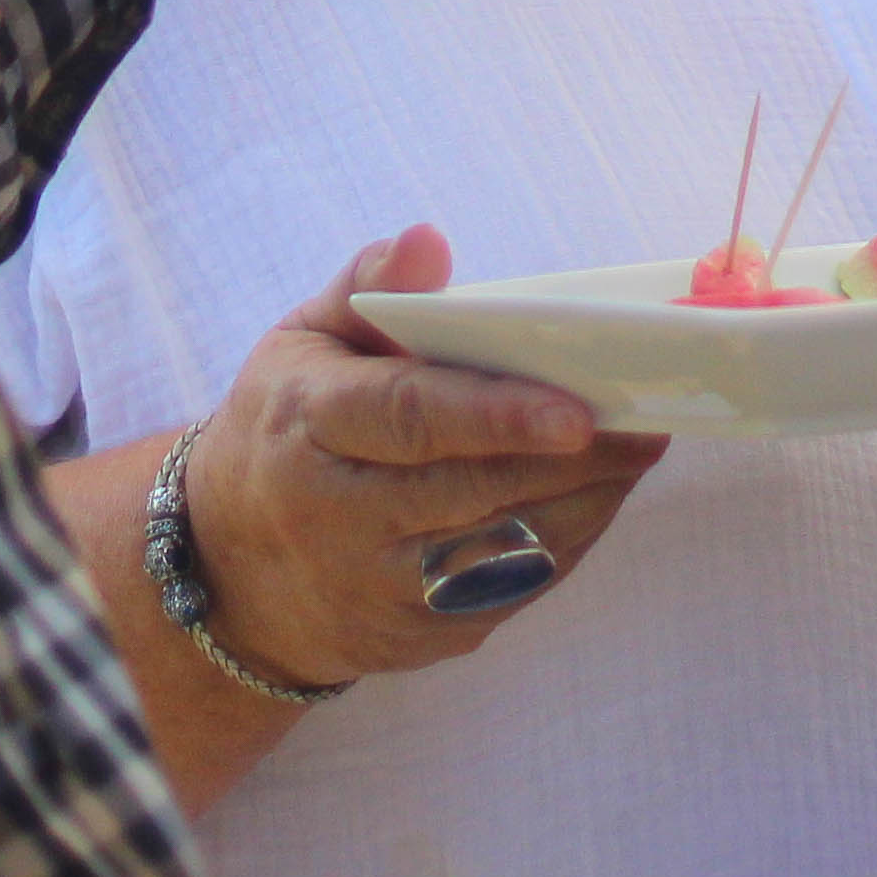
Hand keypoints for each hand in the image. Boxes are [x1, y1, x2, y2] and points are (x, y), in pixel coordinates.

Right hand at [186, 228, 670, 692]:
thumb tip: (430, 241)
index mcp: (309, 426)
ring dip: (585, 501)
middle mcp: (338, 518)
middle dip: (571, 459)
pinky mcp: (417, 636)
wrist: (231, 572)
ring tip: (639, 448)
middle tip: (645, 417)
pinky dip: (566, 543)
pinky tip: (599, 498)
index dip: (497, 415)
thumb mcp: (304, 342)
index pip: (411, 418)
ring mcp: (378, 589)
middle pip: (472, 488)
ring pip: (505, 550)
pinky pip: (510, 592)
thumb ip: (371, 286)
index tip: (578, 409)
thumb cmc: (287, 429)